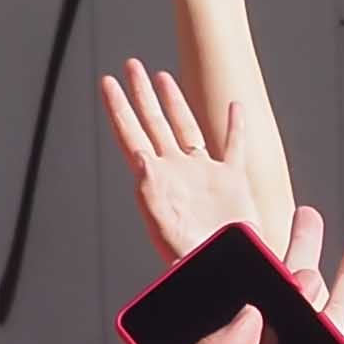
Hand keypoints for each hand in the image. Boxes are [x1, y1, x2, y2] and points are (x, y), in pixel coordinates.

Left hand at [100, 61, 264, 266]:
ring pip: (187, 129)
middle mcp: (178, 172)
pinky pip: (234, 148)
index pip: (132, 136)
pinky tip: (235, 107)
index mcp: (157, 182)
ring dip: (175, 102)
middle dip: (142, 95)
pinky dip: (236, 127)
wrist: (229, 278)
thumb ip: (151, 194)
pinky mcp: (234, 183)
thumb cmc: (195, 262)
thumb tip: (138, 158)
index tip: (108, 82)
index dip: (119, 109)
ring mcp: (205, 176)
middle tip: (131, 66)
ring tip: (163, 77)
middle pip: (155, 124)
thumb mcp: (166, 230)